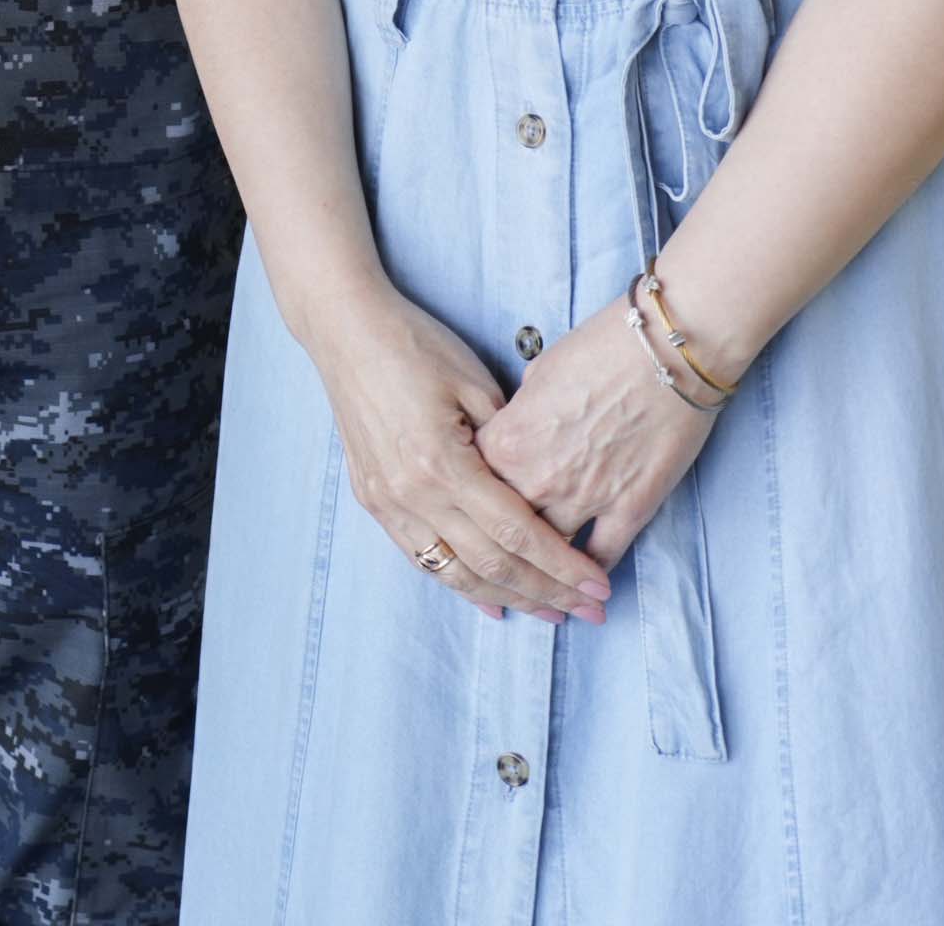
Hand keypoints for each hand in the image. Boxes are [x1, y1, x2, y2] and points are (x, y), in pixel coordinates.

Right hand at [298, 287, 609, 623]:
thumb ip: (509, 443)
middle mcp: (413, 494)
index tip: (599, 587)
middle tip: (588, 613)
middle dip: (546, 593)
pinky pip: (422, 558)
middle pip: (492, 565)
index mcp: (444, 463)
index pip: (517, 534)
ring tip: (549, 613)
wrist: (344, 331)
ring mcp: (388, 501)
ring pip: (455, 573)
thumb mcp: (475, 384)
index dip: (563, 567)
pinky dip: (459, 584)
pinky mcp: (373, 499)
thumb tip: (542, 488)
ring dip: (507, 599)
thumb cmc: (415, 345)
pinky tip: (490, 600)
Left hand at [471, 298, 715, 574]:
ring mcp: (584, 498)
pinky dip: (591, 574)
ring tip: (544, 600)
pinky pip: (601, 556)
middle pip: (503, 532)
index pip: (470, 488)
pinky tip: (586, 586)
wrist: (667, 353)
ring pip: (550, 557)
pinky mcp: (630, 508)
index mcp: (506, 442)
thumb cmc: (600, 349)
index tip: (469, 519)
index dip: (468, 503)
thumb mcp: (537, 375)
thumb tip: (514, 432)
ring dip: (545, 580)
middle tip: (498, 580)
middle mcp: (537, 478)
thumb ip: (517, 416)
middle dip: (498, 557)